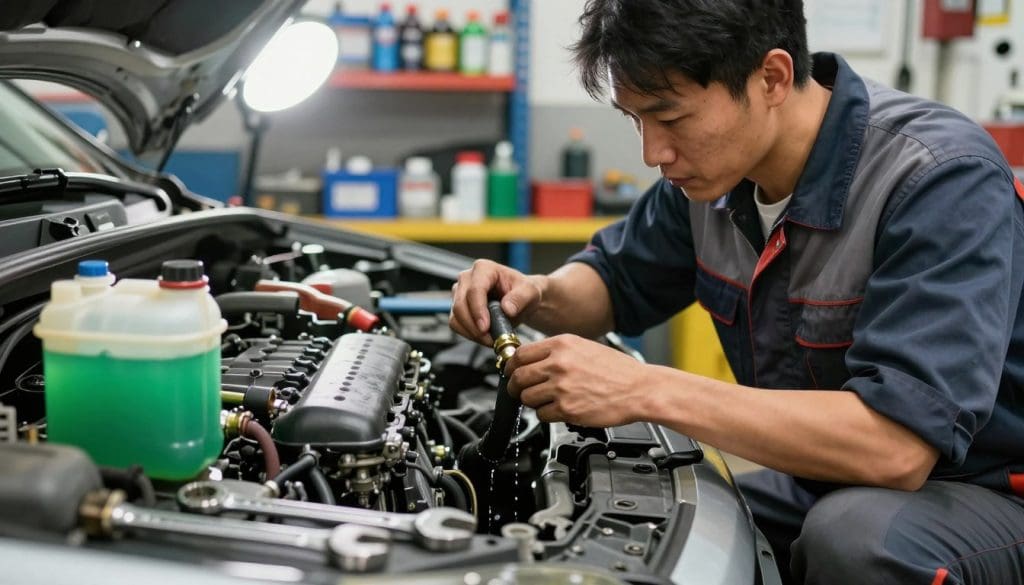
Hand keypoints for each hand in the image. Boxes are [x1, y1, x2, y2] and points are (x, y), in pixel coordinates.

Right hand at [449, 259, 544, 344]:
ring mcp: (460, 293)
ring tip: (491, 339)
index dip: (478, 310)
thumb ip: (520, 298)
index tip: (485, 327)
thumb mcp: (530, 292)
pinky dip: (469, 334)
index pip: (474, 290)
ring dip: (472, 332)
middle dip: (474, 326)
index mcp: (484, 269)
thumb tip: (507, 308)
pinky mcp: (458, 308)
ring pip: (456, 316)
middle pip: (460, 304)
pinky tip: (485, 337)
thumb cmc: (524, 291)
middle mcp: (467, 278)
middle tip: (490, 339)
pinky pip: (456, 324)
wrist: (521, 300)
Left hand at [505, 334, 650, 427]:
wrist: (640, 389)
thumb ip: (557, 352)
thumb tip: (532, 360)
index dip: (510, 365)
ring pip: (526, 397)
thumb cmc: (618, 370)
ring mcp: (561, 387)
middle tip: (519, 390)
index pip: (520, 354)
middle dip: (515, 386)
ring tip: (546, 400)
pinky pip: (541, 414)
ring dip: (532, 401)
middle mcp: (558, 364)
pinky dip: (546, 414)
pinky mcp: (567, 409)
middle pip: (518, 377)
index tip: (510, 371)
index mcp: (562, 345)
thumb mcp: (584, 347)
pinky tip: (559, 409)